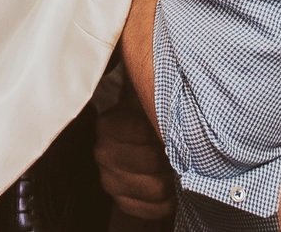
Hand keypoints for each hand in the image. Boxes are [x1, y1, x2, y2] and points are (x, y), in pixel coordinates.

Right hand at [95, 93, 176, 220]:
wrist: (143, 145)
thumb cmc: (151, 118)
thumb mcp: (147, 98)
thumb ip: (149, 91)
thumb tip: (153, 71)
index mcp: (108, 125)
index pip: (143, 132)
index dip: (163, 130)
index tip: (171, 125)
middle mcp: (103, 152)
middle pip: (153, 162)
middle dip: (171, 156)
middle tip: (177, 149)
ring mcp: (109, 179)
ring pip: (156, 188)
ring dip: (171, 179)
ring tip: (175, 166)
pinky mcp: (120, 201)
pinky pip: (152, 209)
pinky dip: (166, 202)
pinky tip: (170, 188)